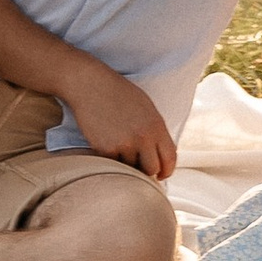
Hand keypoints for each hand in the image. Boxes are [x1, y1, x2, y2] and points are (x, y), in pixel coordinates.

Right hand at [67, 63, 177, 178]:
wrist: (92, 85)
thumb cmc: (120, 95)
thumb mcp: (147, 109)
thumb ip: (156, 132)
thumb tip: (161, 158)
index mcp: (156, 125)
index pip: (170, 159)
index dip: (166, 171)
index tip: (160, 175)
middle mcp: (143, 137)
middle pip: (151, 170)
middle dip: (146, 170)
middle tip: (138, 164)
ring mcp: (124, 144)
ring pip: (130, 169)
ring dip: (126, 162)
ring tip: (118, 141)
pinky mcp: (105, 149)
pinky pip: (113, 164)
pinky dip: (111, 158)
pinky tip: (107, 140)